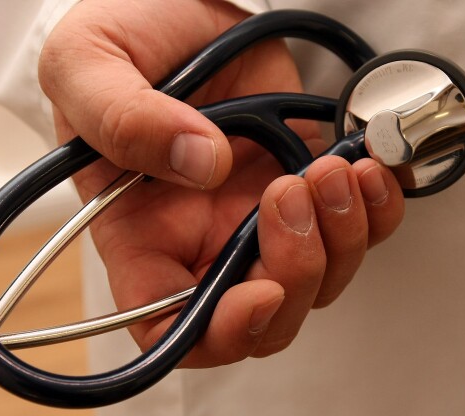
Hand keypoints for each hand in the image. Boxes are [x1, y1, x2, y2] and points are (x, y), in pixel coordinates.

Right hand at [39, 0, 404, 366]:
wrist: (179, 5)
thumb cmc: (121, 41)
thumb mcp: (86, 66)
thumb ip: (123, 118)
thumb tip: (202, 162)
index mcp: (140, 238)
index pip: (171, 330)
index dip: (220, 334)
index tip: (258, 291)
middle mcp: (204, 243)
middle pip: (265, 319)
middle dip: (297, 271)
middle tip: (294, 191)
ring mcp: (260, 219)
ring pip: (321, 281)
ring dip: (344, 236)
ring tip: (333, 166)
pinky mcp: (309, 187)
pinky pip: (360, 229)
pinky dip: (378, 209)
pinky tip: (368, 165)